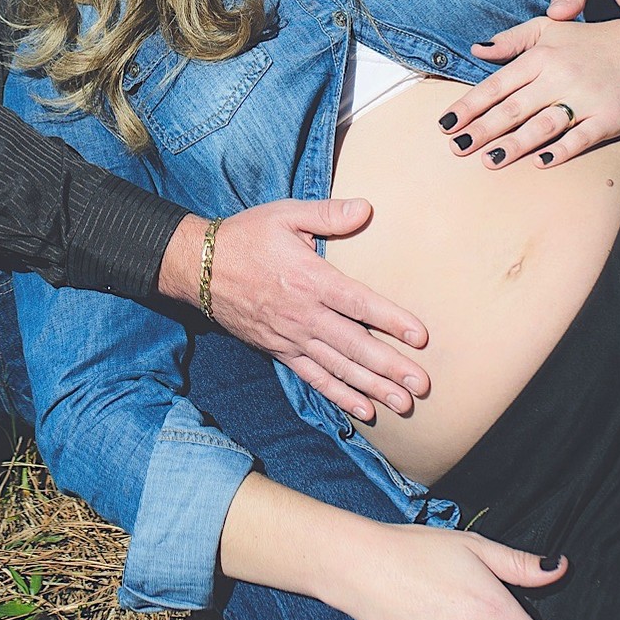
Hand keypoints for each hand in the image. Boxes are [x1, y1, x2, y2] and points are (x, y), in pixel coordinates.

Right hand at [157, 202, 429, 421]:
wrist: (198, 267)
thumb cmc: (247, 236)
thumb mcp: (285, 215)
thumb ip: (327, 213)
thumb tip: (367, 209)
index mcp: (310, 279)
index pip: (358, 303)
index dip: (390, 320)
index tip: (420, 337)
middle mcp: (303, 314)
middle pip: (354, 345)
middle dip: (390, 367)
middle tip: (421, 386)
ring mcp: (291, 337)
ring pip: (338, 368)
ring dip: (372, 388)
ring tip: (402, 405)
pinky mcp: (280, 351)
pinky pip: (314, 378)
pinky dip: (339, 395)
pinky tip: (364, 410)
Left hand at [443, 15, 619, 167]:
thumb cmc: (587, 42)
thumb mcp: (548, 29)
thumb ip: (511, 40)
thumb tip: (475, 49)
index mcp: (541, 56)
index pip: (497, 85)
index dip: (469, 106)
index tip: (445, 125)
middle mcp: (560, 76)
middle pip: (515, 108)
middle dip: (483, 129)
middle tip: (456, 148)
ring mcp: (586, 98)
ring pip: (544, 124)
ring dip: (515, 144)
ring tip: (488, 160)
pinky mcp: (610, 117)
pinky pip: (582, 137)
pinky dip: (562, 150)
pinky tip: (540, 161)